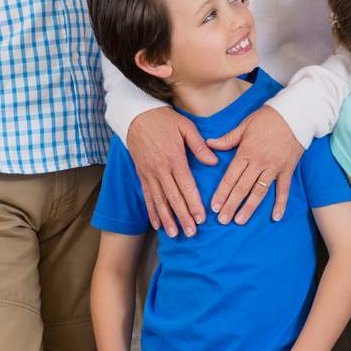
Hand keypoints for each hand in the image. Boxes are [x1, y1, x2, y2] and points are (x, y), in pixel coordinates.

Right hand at [127, 107, 217, 237]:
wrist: (136, 116)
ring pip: (159, 200)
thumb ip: (199, 146)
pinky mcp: (141, 174)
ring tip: (174, 234)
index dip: (194, 203)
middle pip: (173, 197)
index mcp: (174, 158)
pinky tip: (157, 223)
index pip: (186, 186)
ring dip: (167, 219)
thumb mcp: (185, 127)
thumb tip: (213, 161)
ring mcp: (149, 173)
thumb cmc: (164, 120)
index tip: (201, 218)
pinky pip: (147, 196)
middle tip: (191, 233)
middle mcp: (160, 169)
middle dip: (182, 217)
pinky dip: (151, 211)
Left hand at [208, 106, 301, 223]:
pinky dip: (280, 203)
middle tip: (222, 220)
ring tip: (240, 220)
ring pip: (259, 192)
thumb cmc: (268, 118)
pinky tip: (276, 217)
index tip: (214, 206)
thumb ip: (228, 138)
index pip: (230, 177)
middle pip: (242, 188)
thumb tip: (209, 144)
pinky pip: (283, 189)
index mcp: (246, 152)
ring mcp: (274, 168)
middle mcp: (259, 163)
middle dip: (231, 205)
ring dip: (249, 208)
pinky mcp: (287, 169)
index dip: (221, 193)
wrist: (296, 114)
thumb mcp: (245, 125)